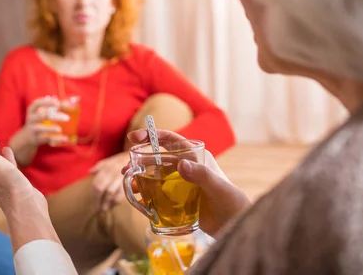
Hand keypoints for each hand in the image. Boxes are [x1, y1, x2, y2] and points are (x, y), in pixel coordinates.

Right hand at [24, 96, 69, 145]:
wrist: (27, 137)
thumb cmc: (39, 121)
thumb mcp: (42, 113)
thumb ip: (54, 108)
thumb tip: (69, 104)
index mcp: (32, 110)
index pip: (36, 103)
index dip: (46, 102)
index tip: (57, 102)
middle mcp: (31, 119)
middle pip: (41, 116)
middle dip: (54, 116)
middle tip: (67, 118)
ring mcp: (32, 129)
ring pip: (41, 128)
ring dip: (50, 129)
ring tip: (60, 129)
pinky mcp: (36, 138)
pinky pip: (46, 138)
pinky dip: (56, 139)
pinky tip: (65, 138)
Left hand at [90, 152, 129, 211]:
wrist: (135, 157)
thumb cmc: (120, 160)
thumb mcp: (109, 160)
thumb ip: (99, 167)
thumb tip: (90, 172)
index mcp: (105, 168)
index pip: (96, 183)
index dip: (94, 195)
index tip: (94, 203)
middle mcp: (111, 172)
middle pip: (101, 188)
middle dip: (98, 200)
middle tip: (98, 209)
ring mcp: (119, 176)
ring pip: (110, 192)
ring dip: (107, 203)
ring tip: (104, 209)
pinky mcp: (128, 181)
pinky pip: (121, 193)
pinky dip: (116, 201)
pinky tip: (114, 205)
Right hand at [124, 129, 250, 237]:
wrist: (235, 226)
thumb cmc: (231, 202)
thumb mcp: (217, 187)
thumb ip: (201, 175)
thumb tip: (181, 164)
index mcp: (195, 157)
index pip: (170, 140)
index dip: (152, 135)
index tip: (134, 138)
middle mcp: (185, 167)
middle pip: (157, 158)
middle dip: (140, 161)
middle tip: (127, 169)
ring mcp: (180, 183)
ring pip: (155, 176)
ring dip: (140, 179)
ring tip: (130, 187)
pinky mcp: (177, 198)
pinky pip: (158, 193)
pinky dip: (147, 195)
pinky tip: (140, 201)